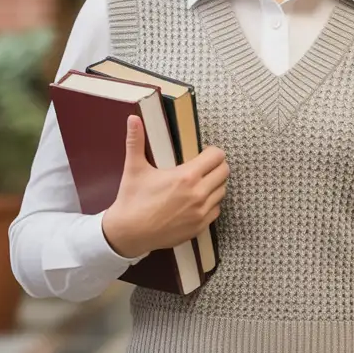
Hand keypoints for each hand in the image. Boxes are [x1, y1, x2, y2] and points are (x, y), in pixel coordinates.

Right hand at [102, 115, 228, 258]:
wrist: (128, 233)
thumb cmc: (132, 199)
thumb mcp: (134, 168)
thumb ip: (135, 141)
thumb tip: (133, 119)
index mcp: (187, 177)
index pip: (217, 156)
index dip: (212, 152)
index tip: (202, 153)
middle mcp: (199, 194)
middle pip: (224, 172)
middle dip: (216, 166)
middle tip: (203, 166)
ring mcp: (201, 212)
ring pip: (222, 191)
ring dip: (214, 185)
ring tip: (199, 183)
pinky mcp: (200, 227)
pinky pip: (216, 210)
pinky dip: (210, 203)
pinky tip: (196, 201)